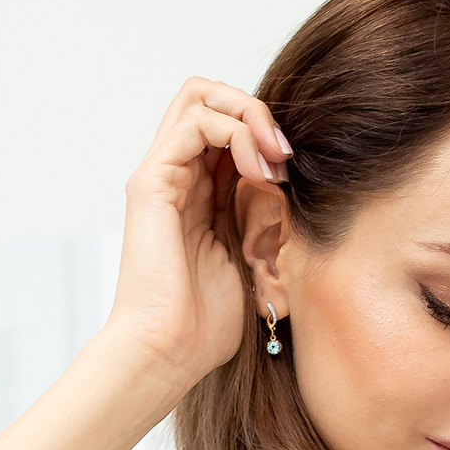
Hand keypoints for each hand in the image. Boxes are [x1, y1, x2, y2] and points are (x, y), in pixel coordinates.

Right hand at [101, 75, 291, 392]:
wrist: (169, 355)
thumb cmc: (205, 328)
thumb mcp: (255, 264)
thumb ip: (267, 221)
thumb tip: (298, 191)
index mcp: (199, 194)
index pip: (229, 127)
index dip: (265, 132)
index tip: (296, 169)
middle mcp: (176, 177)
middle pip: (211, 97)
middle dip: (257, 110)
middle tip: (285, 153)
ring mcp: (161, 175)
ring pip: (201, 95)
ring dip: (249, 115)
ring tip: (274, 159)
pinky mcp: (151, 181)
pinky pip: (195, 119)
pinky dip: (235, 132)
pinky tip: (257, 170)